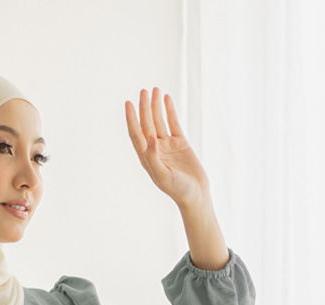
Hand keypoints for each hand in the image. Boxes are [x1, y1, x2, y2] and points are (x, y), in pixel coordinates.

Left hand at [124, 87, 209, 210]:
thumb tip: (150, 138)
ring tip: (155, 89)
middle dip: (144, 107)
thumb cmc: (177, 190)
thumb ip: (153, 158)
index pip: (136, 134)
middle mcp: (155, 149)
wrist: (196, 194)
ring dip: (156, 106)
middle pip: (146, 124)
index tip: (128, 103)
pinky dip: (170, 111)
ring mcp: (167, 145)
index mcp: (146, 158)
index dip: (131, 119)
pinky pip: (173, 123)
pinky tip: (167, 99)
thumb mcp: (162, 176)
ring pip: (159, 121)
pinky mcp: (180, 143)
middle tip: (143, 91)